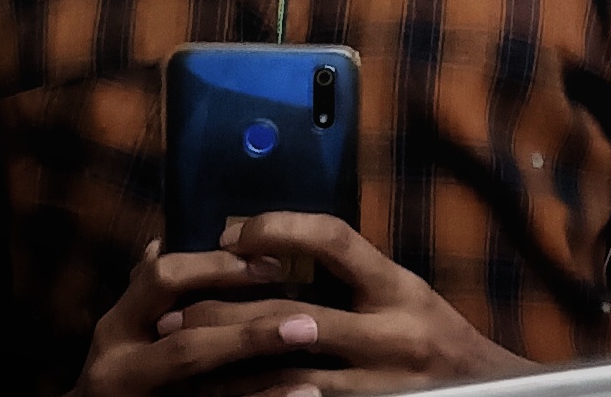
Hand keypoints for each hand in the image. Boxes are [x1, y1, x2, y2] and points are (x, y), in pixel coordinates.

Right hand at [69, 239, 347, 396]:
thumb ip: (143, 292)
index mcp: (117, 327)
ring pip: (208, 391)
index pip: (164, 281)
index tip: (269, 261)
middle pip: (188, 346)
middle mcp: (123, 367)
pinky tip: (303, 396)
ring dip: (264, 383)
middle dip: (249, 332)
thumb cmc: (116, 370)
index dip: (216, 268)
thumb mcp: (121, 327)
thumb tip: (161, 241)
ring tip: (312, 370)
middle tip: (306, 320)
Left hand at [158, 213, 532, 394]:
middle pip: (289, 316)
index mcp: (397, 287)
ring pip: (283, 377)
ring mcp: (377, 388)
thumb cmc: (438, 339)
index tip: (231, 231)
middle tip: (173, 309)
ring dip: (227, 368)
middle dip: (224, 312)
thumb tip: (278, 247)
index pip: (333, 240)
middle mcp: (389, 335)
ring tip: (181, 358)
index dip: (278, 229)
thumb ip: (353, 275)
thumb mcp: (405, 293)